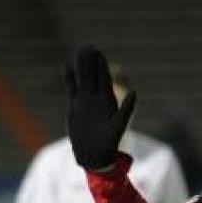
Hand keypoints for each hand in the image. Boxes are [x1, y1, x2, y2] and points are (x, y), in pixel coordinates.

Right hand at [65, 47, 135, 170]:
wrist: (94, 155)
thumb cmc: (109, 144)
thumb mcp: (119, 126)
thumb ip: (126, 110)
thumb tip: (134, 93)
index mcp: (107, 101)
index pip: (104, 79)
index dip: (102, 66)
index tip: (99, 53)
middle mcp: (96, 99)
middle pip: (93, 76)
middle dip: (91, 62)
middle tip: (89, 47)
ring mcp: (85, 102)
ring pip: (82, 80)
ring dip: (81, 66)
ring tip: (80, 51)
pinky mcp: (75, 107)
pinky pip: (72, 89)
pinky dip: (69, 79)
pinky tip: (67, 67)